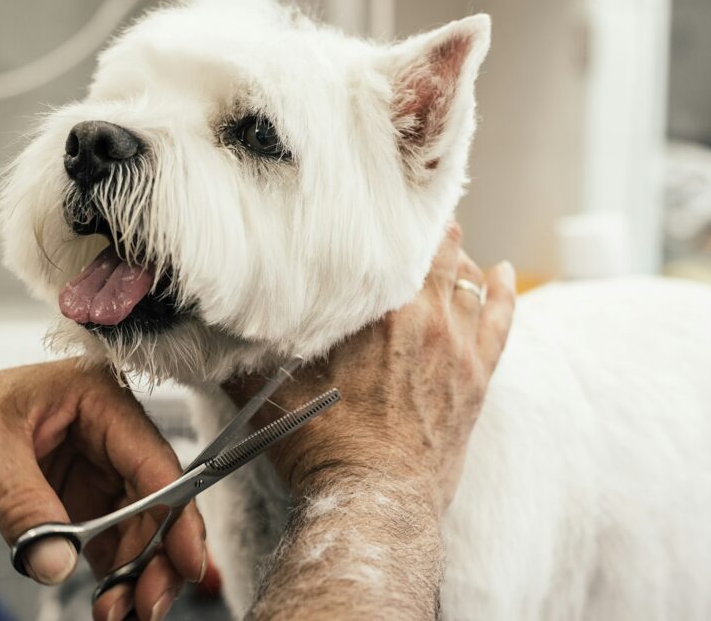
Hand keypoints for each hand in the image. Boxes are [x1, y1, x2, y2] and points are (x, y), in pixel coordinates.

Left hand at [0, 359, 205, 620]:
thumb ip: (22, 505)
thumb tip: (55, 562)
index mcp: (99, 400)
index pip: (153, 461)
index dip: (175, 513)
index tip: (183, 561)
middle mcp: (109, 434)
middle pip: (156, 501)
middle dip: (157, 555)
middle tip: (147, 604)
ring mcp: (98, 470)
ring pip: (140, 528)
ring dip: (137, 573)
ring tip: (118, 613)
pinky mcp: (81, 501)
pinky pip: (111, 542)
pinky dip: (114, 575)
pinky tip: (108, 604)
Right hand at [224, 224, 515, 510]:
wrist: (374, 503)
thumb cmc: (321, 449)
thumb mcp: (268, 394)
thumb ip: (239, 357)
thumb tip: (207, 331)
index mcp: (375, 311)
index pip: (392, 242)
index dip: (388, 220)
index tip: (379, 206)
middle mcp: (422, 318)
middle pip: (435, 250)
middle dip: (424, 230)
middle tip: (411, 215)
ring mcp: (456, 345)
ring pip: (468, 278)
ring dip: (457, 257)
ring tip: (446, 242)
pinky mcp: (477, 376)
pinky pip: (501, 317)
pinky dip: (503, 290)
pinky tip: (504, 271)